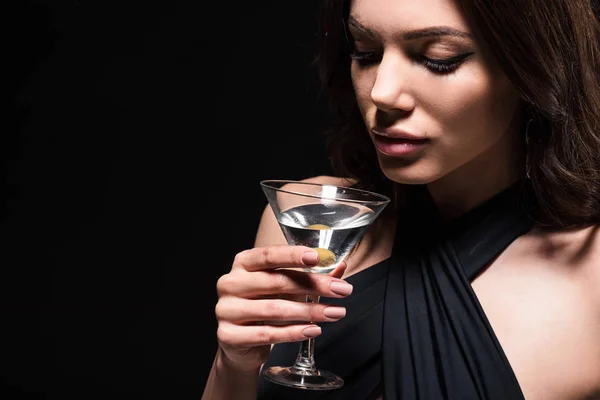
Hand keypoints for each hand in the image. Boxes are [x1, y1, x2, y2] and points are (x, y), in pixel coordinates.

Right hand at [214, 245, 352, 371]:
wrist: (239, 342)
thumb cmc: (264, 305)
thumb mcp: (285, 287)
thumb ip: (310, 276)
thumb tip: (341, 266)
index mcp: (243, 263)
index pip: (268, 255)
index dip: (292, 255)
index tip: (318, 257)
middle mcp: (230, 283)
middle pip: (276, 282)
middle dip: (314, 286)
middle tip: (342, 290)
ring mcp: (226, 309)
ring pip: (274, 310)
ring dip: (310, 312)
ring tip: (335, 313)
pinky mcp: (228, 335)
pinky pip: (266, 334)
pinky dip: (293, 333)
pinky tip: (313, 330)